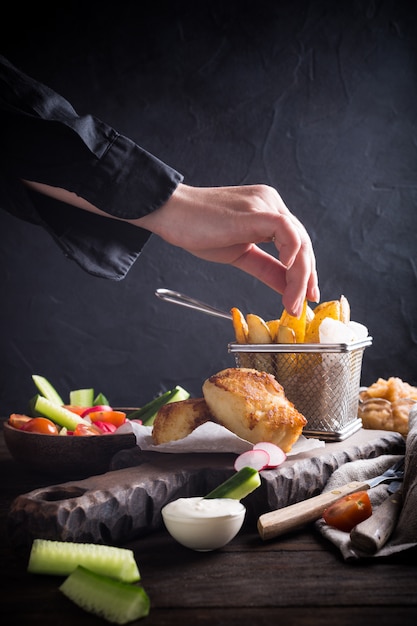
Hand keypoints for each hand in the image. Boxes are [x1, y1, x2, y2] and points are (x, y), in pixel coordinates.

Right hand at [137, 183, 318, 316]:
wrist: (170, 213)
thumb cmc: (198, 229)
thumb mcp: (240, 254)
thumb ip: (266, 268)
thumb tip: (288, 288)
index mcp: (268, 210)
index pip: (297, 243)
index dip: (304, 271)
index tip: (303, 296)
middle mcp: (271, 202)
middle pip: (303, 242)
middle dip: (306, 278)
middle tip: (301, 305)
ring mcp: (265, 204)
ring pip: (299, 240)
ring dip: (300, 276)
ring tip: (292, 301)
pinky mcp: (256, 212)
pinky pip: (287, 232)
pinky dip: (293, 255)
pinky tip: (287, 274)